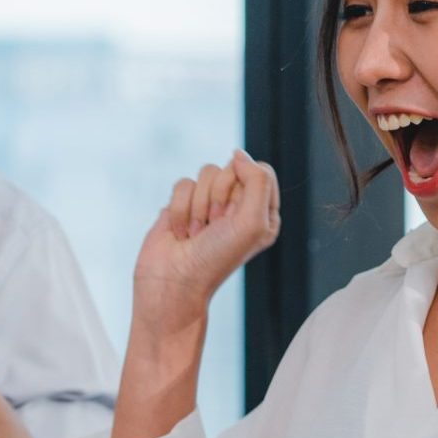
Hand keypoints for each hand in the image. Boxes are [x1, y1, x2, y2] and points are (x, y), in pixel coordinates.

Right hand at [130, 152, 280, 348]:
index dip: (244, 185)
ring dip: (197, 206)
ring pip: (204, 173)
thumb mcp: (252, 221)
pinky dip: (179, 209)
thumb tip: (238, 154)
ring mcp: (208, 204)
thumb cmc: (217, 258)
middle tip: (215, 226)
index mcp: (263, 213)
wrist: (174, 283)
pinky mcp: (182, 205)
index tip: (235, 213)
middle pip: (231, 168)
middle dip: (218, 197)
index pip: (261, 171)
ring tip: (197, 233)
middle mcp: (238, 207)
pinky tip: (180, 232)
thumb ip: (257, 180)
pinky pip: (182, 184)